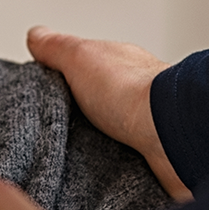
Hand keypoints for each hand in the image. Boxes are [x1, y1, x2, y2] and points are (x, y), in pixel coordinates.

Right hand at [26, 26, 190, 201]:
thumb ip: (56, 47)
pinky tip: (93, 174)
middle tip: (49, 132)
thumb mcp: (79, 57)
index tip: (39, 95)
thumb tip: (36, 35)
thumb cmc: (133, 94)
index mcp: (119, 66)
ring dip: (93, 145)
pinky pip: (124, 164)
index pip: (84, 70)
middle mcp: (135, 94)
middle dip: (74, 118)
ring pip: (110, 136)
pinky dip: (110, 168)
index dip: (60, 81)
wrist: (172, 135)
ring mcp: (146, 126)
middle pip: (95, 105)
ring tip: (66, 159)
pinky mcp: (152, 157)